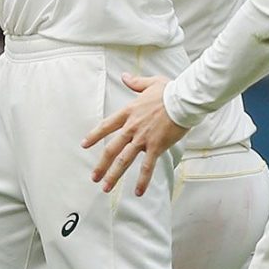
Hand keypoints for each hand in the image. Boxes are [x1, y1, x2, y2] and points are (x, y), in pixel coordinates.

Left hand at [81, 74, 186, 194]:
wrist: (183, 101)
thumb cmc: (169, 91)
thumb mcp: (150, 83)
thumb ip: (135, 82)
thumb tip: (125, 76)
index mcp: (128, 112)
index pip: (106, 126)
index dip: (94, 135)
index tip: (85, 144)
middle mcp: (132, 127)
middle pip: (112, 148)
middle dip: (101, 165)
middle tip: (94, 177)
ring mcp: (142, 139)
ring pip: (124, 160)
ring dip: (114, 175)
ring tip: (106, 188)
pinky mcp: (156, 147)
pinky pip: (147, 167)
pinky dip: (142, 180)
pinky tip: (138, 192)